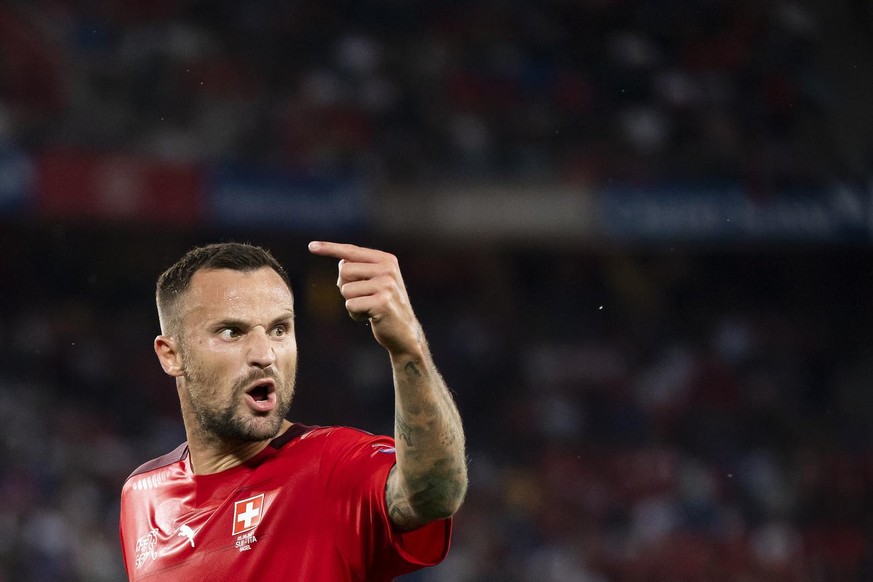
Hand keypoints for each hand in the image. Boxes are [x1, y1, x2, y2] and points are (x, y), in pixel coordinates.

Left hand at [308, 241, 420, 355]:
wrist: (404, 332)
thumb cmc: (383, 305)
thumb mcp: (375, 282)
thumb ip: (359, 269)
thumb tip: (341, 263)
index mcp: (386, 260)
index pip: (352, 251)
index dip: (330, 248)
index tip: (311, 246)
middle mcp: (388, 269)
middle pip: (344, 269)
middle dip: (345, 286)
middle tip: (362, 297)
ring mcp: (387, 285)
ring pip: (346, 289)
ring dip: (351, 303)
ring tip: (368, 308)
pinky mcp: (382, 302)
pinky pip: (351, 305)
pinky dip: (355, 314)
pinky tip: (370, 317)